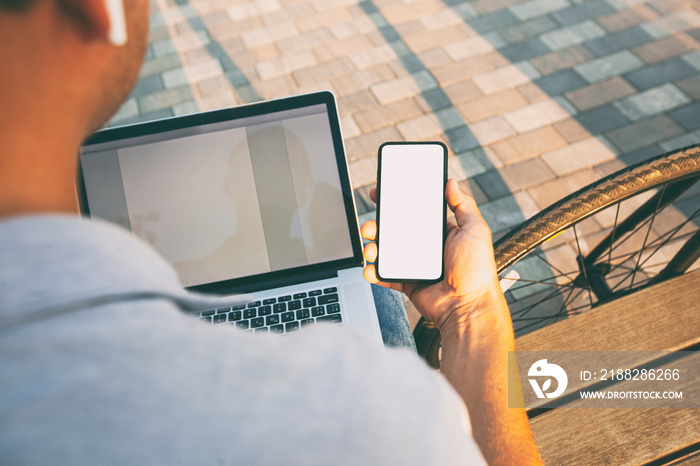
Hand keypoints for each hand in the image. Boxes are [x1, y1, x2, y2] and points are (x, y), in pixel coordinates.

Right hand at [361, 178, 503, 334]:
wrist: (468, 306)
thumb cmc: (477, 270)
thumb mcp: (475, 229)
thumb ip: (463, 204)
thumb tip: (451, 182)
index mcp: (441, 232)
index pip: (415, 212)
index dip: (398, 202)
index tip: (382, 194)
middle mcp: (427, 247)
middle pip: (395, 230)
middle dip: (378, 225)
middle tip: (371, 225)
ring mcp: (415, 265)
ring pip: (387, 252)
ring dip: (374, 248)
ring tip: (371, 249)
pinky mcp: (408, 283)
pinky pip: (386, 275)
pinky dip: (375, 272)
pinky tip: (370, 269)